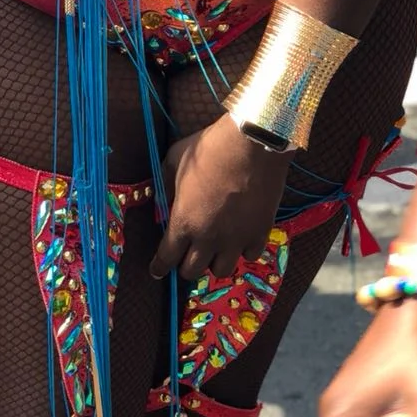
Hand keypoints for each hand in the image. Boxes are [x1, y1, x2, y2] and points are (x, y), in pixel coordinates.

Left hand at [151, 111, 290, 281]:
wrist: (250, 145)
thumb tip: (161, 202)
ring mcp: (236, 240)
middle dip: (185, 267)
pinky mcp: (260, 234)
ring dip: (214, 262)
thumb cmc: (208, 150)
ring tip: (213, 250)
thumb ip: (164, 185)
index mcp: (184, 222)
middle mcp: (208, 238)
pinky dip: (242, 251)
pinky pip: (249, 256)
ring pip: (222, 271)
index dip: (159, 266)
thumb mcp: (175, 161)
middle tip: (185, 256)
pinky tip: (239, 239)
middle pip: (193, 271)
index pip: (166, 258)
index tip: (156, 270)